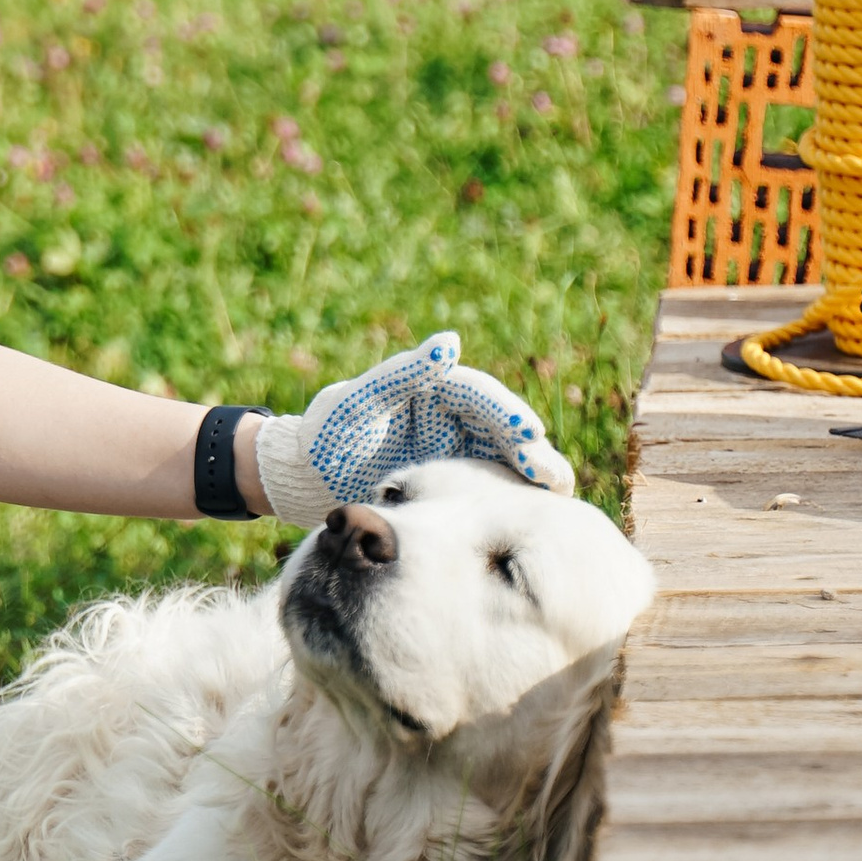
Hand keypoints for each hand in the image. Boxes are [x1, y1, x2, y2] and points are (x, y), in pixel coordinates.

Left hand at [251, 331, 572, 524]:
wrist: (306, 482)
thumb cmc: (327, 433)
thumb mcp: (358, 402)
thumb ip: (402, 372)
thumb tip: (449, 341)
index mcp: (434, 387)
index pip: (480, 395)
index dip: (506, 413)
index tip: (528, 433)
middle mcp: (455, 417)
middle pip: (502, 429)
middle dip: (530, 451)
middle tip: (550, 476)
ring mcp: (458, 452)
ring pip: (506, 461)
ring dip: (532, 477)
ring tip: (555, 497)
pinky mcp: (456, 485)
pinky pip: (493, 490)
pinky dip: (514, 500)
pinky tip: (534, 519)